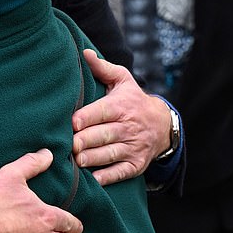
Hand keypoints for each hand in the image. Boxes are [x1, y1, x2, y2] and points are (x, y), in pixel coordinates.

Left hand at [72, 50, 171, 185]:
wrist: (162, 124)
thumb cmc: (133, 100)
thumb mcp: (122, 80)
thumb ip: (102, 68)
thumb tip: (84, 53)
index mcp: (121, 106)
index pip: (101, 112)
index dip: (86, 118)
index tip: (72, 124)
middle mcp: (127, 127)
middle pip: (103, 135)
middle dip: (85, 141)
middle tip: (69, 145)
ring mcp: (133, 147)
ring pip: (109, 154)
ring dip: (92, 159)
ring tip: (76, 160)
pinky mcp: (136, 164)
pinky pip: (121, 172)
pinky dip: (108, 177)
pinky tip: (94, 179)